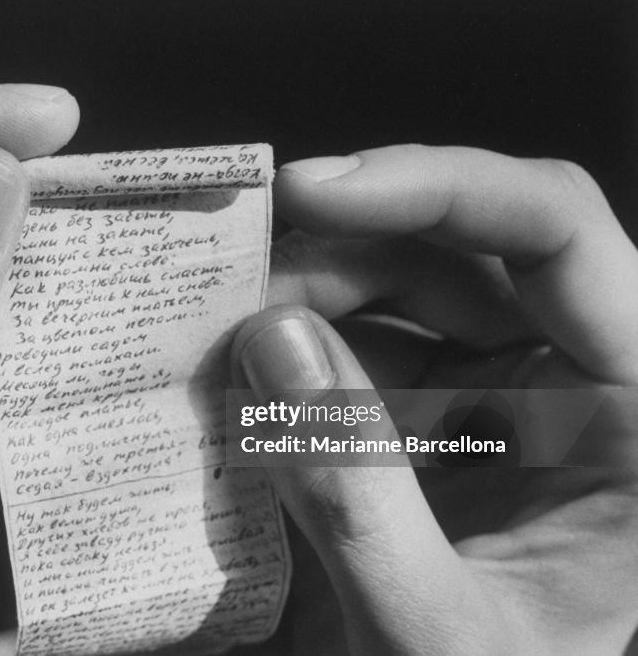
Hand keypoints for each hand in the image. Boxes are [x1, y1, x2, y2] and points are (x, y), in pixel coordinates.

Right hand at [233, 145, 637, 653]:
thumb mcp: (429, 633)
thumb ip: (356, 495)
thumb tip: (273, 339)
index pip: (558, 237)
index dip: (438, 187)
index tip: (312, 191)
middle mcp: (579, 382)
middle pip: (463, 251)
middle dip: (340, 254)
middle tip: (230, 286)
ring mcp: (505, 398)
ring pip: (403, 292)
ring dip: (306, 299)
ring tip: (220, 338)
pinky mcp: (440, 423)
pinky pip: (364, 352)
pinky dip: (297, 353)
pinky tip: (238, 378)